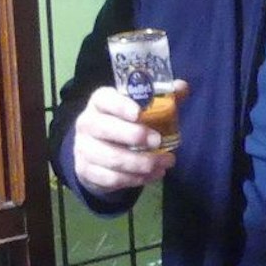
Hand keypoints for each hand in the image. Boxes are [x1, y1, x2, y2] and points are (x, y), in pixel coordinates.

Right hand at [69, 81, 183, 191]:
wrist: (99, 153)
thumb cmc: (126, 124)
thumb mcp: (142, 109)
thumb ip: (162, 97)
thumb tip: (182, 87)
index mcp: (100, 103)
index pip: (104, 99)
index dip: (120, 105)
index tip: (139, 113)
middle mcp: (87, 123)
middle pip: (103, 128)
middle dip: (133, 135)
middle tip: (158, 141)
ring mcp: (83, 148)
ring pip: (111, 157)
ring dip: (142, 163)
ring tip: (166, 162)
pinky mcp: (86, 171)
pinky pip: (111, 178)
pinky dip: (135, 179)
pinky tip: (153, 175)